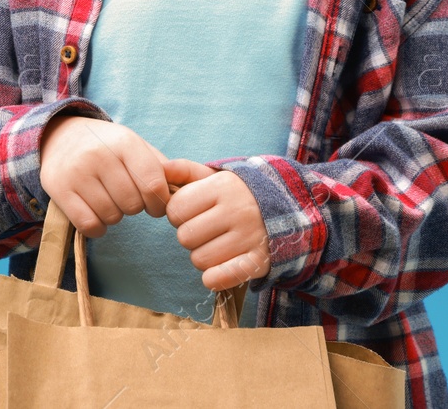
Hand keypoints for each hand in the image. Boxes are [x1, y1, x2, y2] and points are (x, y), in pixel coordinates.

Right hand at [38, 114, 170, 236]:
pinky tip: (96, 214)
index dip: (159, 203)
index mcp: (124, 142)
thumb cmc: (106, 146)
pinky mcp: (59, 189)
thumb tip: (183, 194)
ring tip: (108, 200)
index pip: (153, 185)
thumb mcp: (133, 145)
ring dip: (115, 216)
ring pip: (111, 216)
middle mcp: (99, 154)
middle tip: (126, 197)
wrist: (58, 135)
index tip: (155, 204)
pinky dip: (97, 228)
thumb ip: (160, 167)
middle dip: (135, 207)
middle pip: (132, 204)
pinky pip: (88, 224)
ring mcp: (76, 172)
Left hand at [163, 158, 270, 290]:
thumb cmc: (237, 193)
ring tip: (216, 244)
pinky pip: (219, 278)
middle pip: (185, 236)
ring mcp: (250, 238)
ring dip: (202, 255)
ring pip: (199, 259)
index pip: (176, 208)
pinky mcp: (259, 262)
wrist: (287, 209)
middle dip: (189, 234)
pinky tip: (218, 267)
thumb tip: (161, 170)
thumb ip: (184, 170)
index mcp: (222, 187)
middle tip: (205, 229)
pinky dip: (213, 277)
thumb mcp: (214, 176)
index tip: (191, 212)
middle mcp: (237, 211)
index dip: (177, 213)